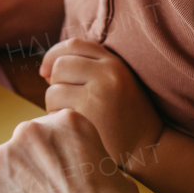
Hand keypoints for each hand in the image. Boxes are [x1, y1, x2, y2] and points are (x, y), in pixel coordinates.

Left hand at [0, 110, 151, 192]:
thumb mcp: (114, 173)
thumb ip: (88, 162)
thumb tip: (85, 175)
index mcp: (65, 123)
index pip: (48, 139)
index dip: (53, 166)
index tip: (58, 185)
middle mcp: (28, 132)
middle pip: (21, 155)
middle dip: (28, 180)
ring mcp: (0, 159)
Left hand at [41, 38, 163, 166]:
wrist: (148, 148)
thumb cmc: (125, 116)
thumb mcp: (116, 82)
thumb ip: (89, 68)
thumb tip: (45, 69)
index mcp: (115, 62)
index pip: (74, 44)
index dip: (54, 55)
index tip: (46, 72)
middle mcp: (108, 74)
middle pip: (60, 65)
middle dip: (55, 83)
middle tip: (65, 101)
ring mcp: (98, 95)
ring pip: (53, 90)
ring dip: (54, 105)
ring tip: (72, 116)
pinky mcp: (87, 116)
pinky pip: (55, 110)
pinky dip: (56, 119)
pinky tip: (72, 127)